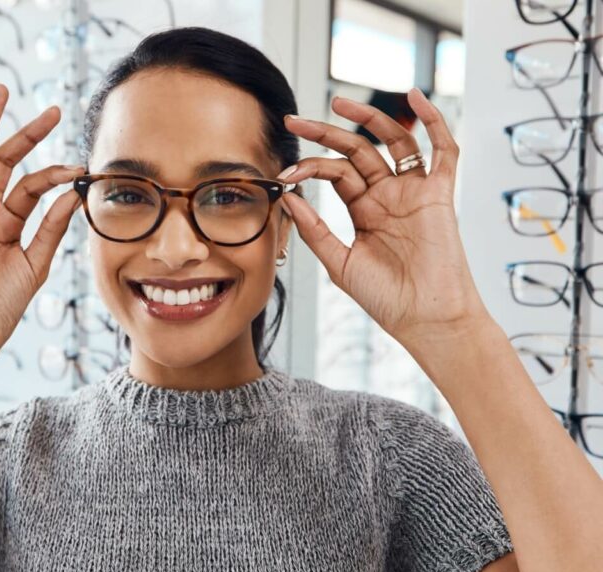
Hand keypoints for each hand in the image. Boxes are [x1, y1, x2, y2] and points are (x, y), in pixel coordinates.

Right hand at [0, 83, 85, 349]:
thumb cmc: (0, 305)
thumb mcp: (35, 263)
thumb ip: (52, 227)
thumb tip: (74, 192)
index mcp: (6, 223)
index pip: (31, 185)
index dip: (54, 173)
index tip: (79, 165)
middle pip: (2, 160)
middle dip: (25, 132)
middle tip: (52, 109)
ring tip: (3, 92)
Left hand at [279, 88, 492, 351]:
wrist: (424, 318)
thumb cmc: (386, 298)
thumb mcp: (339, 262)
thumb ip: (315, 230)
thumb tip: (288, 198)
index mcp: (363, 210)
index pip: (335, 174)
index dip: (309, 168)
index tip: (284, 172)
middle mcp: (388, 196)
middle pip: (357, 151)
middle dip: (325, 133)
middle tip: (294, 122)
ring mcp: (413, 192)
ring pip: (393, 142)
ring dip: (369, 118)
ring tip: (339, 102)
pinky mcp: (440, 195)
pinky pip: (443, 151)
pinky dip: (434, 122)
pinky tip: (416, 97)